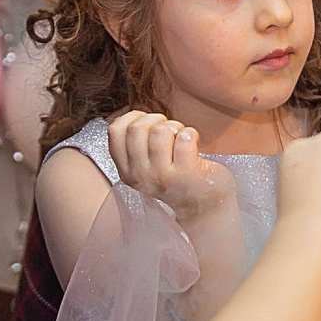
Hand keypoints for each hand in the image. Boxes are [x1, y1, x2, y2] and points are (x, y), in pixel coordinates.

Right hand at [106, 111, 237, 215]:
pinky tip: (194, 146)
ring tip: (182, 140)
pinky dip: (192, 134)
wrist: (204, 205)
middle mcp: (140, 175)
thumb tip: (134, 114)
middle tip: (170, 132)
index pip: (115, 131)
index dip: (133, 118)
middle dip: (157, 120)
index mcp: (126, 171)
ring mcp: (162, 175)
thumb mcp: (146, 166)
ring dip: (176, 127)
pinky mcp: (186, 173)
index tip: (149, 124)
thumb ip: (135, 144)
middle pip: (137, 128)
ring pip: (160, 131)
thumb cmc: (176, 177)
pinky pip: (185, 136)